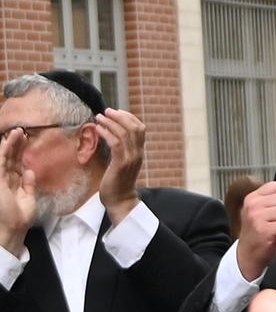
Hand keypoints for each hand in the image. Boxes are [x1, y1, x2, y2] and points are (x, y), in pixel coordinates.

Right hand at [0, 130, 36, 254]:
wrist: (13, 227)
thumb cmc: (20, 217)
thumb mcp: (29, 198)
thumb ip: (29, 184)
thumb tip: (30, 171)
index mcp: (15, 182)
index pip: (17, 162)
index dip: (21, 150)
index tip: (27, 138)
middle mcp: (6, 178)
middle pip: (11, 157)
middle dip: (16, 144)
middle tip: (21, 130)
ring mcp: (1, 178)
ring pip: (5, 157)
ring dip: (10, 144)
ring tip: (17, 132)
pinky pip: (1, 163)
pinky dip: (4, 151)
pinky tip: (8, 142)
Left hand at [94, 108, 145, 224]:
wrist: (120, 200)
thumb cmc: (117, 183)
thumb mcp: (122, 164)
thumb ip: (121, 151)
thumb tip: (112, 138)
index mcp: (139, 152)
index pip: (140, 129)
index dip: (129, 118)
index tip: (116, 112)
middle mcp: (138, 153)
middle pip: (134, 128)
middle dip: (120, 116)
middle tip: (107, 111)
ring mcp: (131, 158)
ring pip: (125, 133)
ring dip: (111, 122)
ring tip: (99, 117)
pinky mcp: (121, 163)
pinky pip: (116, 143)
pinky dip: (107, 133)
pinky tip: (98, 129)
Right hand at [236, 180, 275, 280]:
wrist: (248, 255)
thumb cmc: (259, 233)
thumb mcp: (266, 212)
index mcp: (252, 198)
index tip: (275, 210)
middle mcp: (252, 205)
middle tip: (275, 223)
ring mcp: (257, 217)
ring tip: (274, 230)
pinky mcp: (264, 230)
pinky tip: (275, 237)